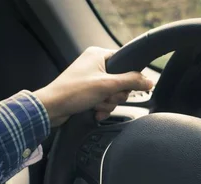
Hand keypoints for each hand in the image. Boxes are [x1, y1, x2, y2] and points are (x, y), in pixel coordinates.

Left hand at [34, 47, 153, 126]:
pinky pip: (105, 100)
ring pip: (114, 93)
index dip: (128, 77)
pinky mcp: (88, 92)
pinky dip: (102, 108)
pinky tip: (95, 111)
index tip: (124, 87)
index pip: (125, 62)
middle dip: (115, 95)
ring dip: (108, 103)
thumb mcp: (107, 85)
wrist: (52, 108)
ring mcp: (92, 79)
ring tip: (96, 105)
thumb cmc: (72, 92)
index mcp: (98, 55)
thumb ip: (131, 81)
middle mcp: (95, 65)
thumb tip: (149, 81)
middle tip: (105, 97)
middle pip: (121, 81)